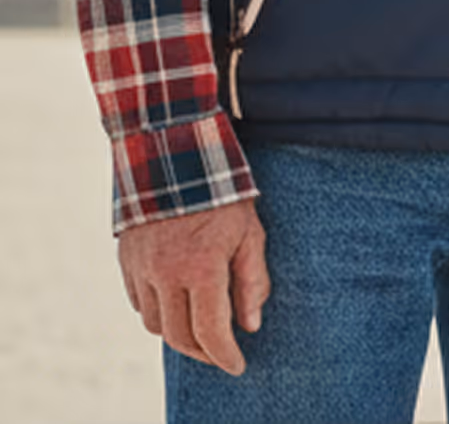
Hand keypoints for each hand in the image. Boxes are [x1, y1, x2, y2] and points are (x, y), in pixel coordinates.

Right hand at [118, 199, 269, 375]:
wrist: (175, 152)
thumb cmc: (224, 191)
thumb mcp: (250, 230)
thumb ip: (252, 280)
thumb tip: (251, 324)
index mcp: (201, 266)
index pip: (210, 331)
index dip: (225, 355)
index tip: (237, 365)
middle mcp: (165, 273)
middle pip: (179, 336)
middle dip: (203, 352)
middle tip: (221, 352)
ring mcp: (141, 267)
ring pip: (154, 324)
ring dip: (178, 332)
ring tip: (200, 327)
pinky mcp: (126, 260)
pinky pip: (138, 302)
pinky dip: (157, 311)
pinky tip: (176, 303)